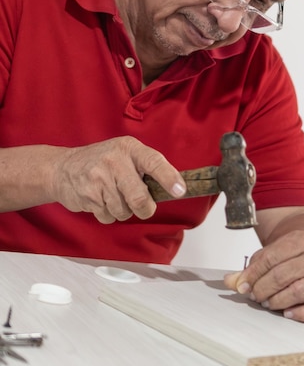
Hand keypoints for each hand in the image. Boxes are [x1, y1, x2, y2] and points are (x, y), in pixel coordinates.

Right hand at [50, 136, 185, 223]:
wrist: (62, 168)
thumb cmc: (102, 162)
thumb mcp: (124, 153)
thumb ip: (146, 167)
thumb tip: (174, 188)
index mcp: (129, 148)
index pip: (154, 162)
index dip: (169, 177)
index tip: (180, 191)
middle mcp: (115, 160)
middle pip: (139, 197)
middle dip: (145, 209)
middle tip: (143, 207)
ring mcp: (99, 178)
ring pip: (124, 210)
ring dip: (122, 210)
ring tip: (112, 196)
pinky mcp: (87, 195)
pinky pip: (108, 216)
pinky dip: (108, 214)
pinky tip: (100, 200)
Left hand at [224, 230, 303, 322]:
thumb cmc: (289, 255)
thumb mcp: (270, 254)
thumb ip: (251, 268)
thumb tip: (230, 282)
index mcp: (299, 240)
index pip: (270, 258)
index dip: (253, 274)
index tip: (241, 286)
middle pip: (281, 276)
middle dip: (262, 289)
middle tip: (253, 295)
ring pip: (297, 291)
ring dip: (276, 301)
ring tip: (266, 302)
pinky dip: (300, 314)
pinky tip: (286, 313)